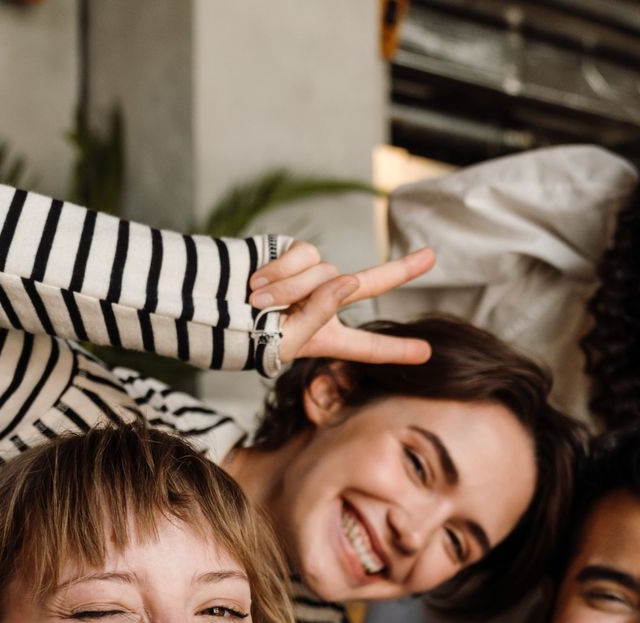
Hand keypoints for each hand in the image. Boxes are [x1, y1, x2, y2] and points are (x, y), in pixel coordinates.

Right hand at [248, 242, 436, 365]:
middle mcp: (323, 304)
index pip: (368, 346)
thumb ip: (321, 312)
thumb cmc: (244, 335)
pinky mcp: (291, 253)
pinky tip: (255, 282)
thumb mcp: (287, 339)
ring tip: (258, 301)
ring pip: (325, 271)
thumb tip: (350, 278)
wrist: (206, 307)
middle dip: (401, 270)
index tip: (426, 353)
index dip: (396, 351)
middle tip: (433, 256)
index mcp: (325, 337)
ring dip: (291, 288)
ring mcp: (309, 277)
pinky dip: (280, 271)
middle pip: (370, 284)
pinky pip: (303, 255)